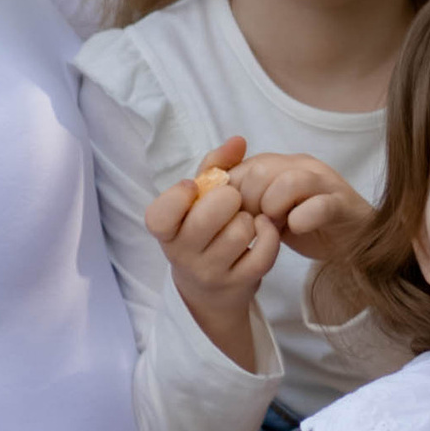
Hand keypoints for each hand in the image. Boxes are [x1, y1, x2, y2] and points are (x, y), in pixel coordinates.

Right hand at [144, 137, 281, 365]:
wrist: (210, 289)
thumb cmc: (204, 231)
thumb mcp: (200, 199)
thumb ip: (214, 165)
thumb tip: (238, 141)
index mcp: (166, 231)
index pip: (159, 216)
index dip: (178, 196)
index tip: (192, 188)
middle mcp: (182, 255)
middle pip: (207, 218)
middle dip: (228, 199)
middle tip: (232, 201)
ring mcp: (210, 273)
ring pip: (239, 233)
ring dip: (250, 219)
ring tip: (246, 220)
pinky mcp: (238, 285)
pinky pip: (262, 254)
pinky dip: (270, 236)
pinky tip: (264, 230)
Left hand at [229, 152, 378, 326]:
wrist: (352, 243)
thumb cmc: (305, 225)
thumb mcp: (267, 211)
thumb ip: (243, 197)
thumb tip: (211, 190)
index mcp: (281, 164)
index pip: (242, 167)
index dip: (232, 196)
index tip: (238, 218)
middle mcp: (303, 166)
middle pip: (261, 170)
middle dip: (251, 203)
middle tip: (258, 224)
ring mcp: (326, 183)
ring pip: (290, 182)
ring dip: (275, 208)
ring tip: (277, 226)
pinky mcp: (344, 205)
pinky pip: (321, 205)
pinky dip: (303, 219)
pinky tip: (296, 229)